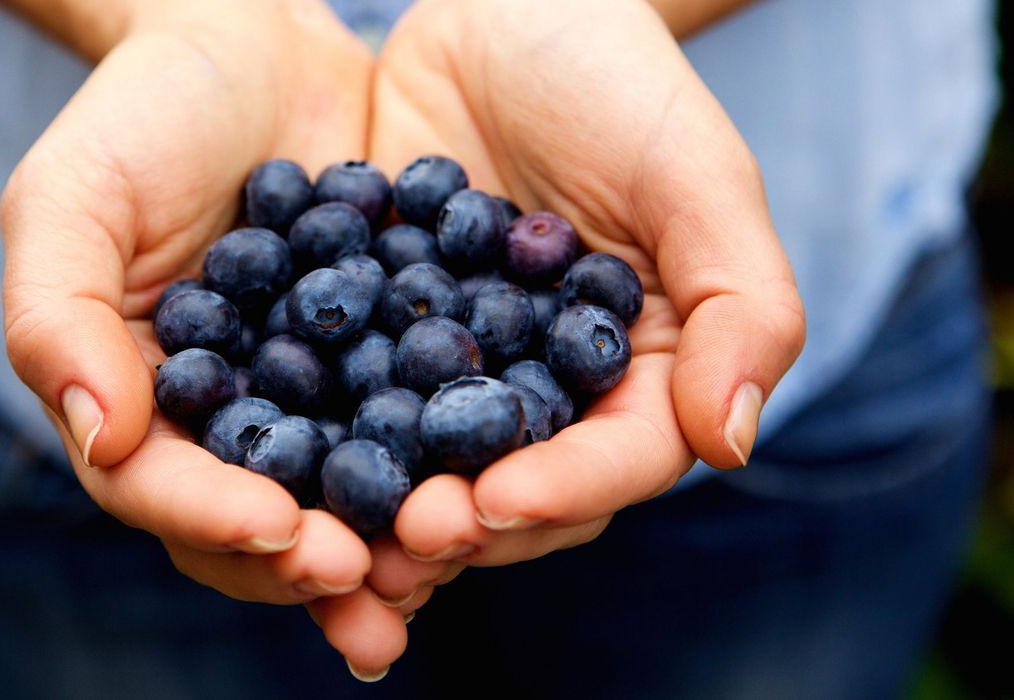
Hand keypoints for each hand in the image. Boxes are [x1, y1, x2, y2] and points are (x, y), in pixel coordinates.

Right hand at [0, 0, 404, 674]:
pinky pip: (418, 423)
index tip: (281, 529)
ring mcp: (314, 397)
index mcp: (142, 403)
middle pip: (257, 523)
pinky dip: (450, 459)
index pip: (162, 490)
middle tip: (371, 580)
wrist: (257, 44)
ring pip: (343, 496)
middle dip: (310, 563)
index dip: (216, 519)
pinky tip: (499, 478)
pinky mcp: (387, 361)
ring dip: (389, 545)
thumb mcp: (74, 199)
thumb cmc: (145, 115)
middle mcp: (230, 419)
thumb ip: (59, 319)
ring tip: (439, 562)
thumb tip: (101, 440)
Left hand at [363, 0, 804, 615]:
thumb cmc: (620, 82)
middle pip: (517, 485)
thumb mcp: (698, 178)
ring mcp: (457, 368)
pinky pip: (346, 391)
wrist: (506, 7)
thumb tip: (734, 444)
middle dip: (462, 520)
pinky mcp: (379, 332)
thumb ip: (742, 307)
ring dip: (382, 508)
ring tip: (328, 532)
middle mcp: (548, 389)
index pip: (617, 458)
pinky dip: (314, 429)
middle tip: (402, 541)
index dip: (563, 490)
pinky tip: (271, 455)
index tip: (496, 502)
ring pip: (426, 463)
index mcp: (640, 374)